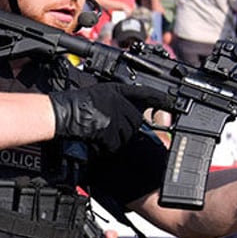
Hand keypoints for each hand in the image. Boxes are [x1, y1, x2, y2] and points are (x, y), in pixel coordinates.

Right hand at [49, 83, 166, 155]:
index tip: (173, 102)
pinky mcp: (112, 132)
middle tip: (106, 125)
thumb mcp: (101, 93)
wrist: (63, 115)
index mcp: (118, 92)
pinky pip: (117, 143)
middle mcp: (120, 104)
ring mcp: (117, 118)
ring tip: (99, 130)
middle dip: (126, 125)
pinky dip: (109, 145)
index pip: (144, 94)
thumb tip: (135, 109)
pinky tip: (97, 139)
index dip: (160, 99)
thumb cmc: (77, 104)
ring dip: (117, 136)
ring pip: (128, 133)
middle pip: (136, 120)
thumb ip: (120, 97)